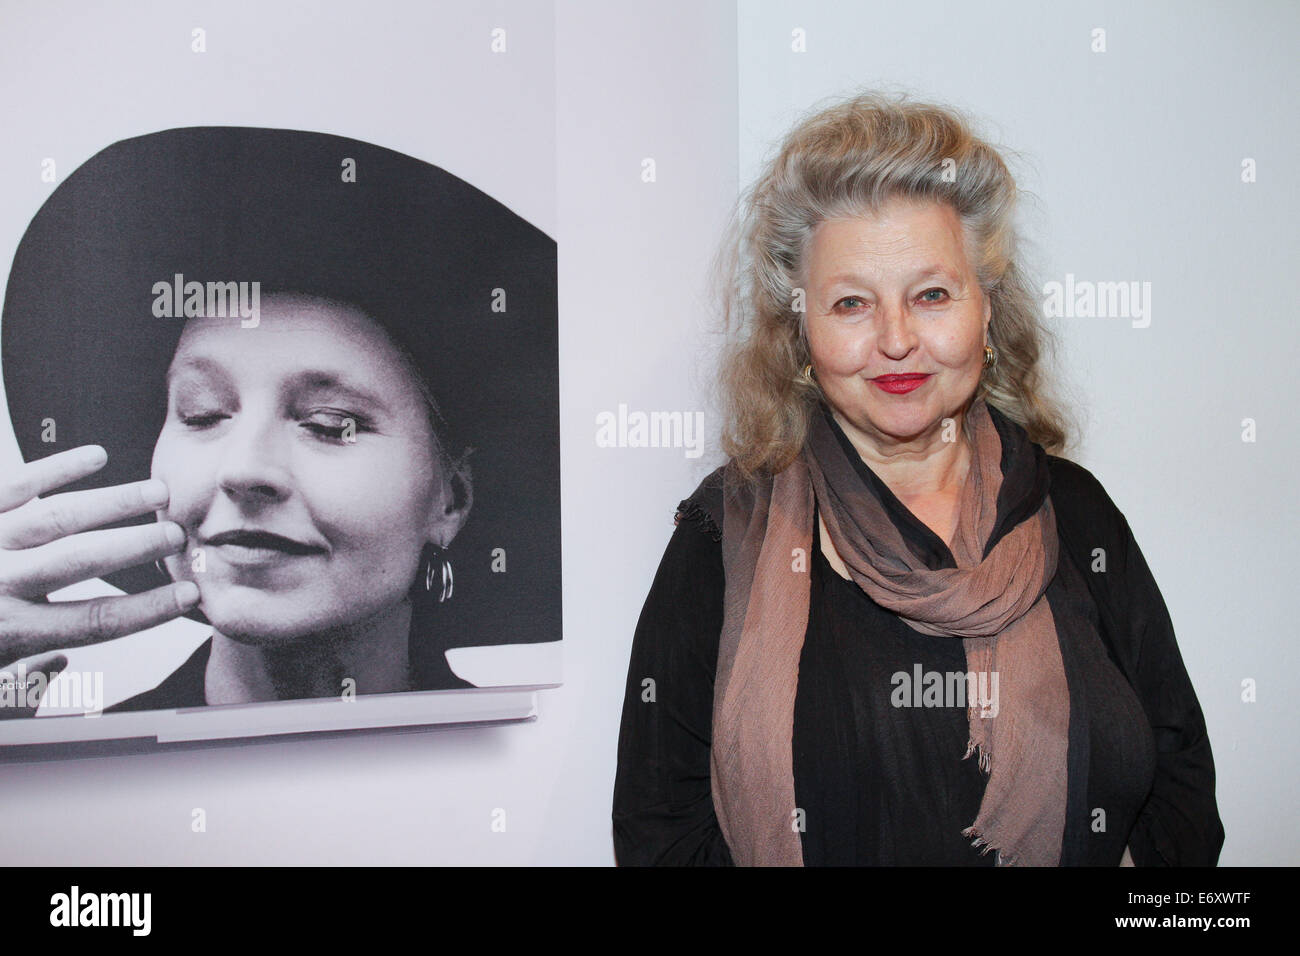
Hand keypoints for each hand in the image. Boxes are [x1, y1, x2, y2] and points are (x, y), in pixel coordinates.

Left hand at [0, 445, 199, 671]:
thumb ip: (23, 679)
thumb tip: (65, 664)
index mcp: (7, 632)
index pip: (98, 620)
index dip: (151, 608)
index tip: (188, 596)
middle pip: (86, 562)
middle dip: (140, 548)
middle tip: (178, 535)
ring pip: (59, 518)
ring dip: (114, 503)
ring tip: (155, 494)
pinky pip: (16, 485)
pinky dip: (56, 468)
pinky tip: (94, 456)